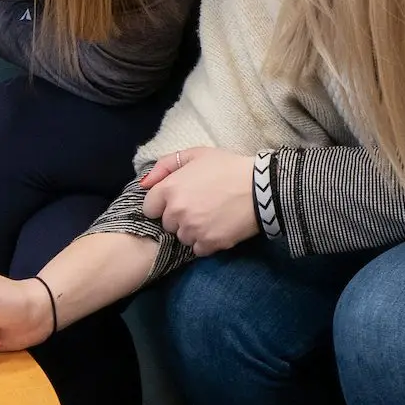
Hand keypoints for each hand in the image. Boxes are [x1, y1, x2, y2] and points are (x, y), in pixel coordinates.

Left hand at [140, 147, 257, 255]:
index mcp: (169, 189)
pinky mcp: (209, 243)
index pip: (149, 208)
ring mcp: (192, 229)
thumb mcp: (196, 154)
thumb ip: (165, 165)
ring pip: (182, 238)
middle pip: (166, 224)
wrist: (261, 186)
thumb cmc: (228, 166)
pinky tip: (217, 228)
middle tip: (199, 206)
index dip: (163, 204)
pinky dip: (205, 242)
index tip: (178, 200)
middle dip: (178, 217)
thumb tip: (144, 184)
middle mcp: (176, 211)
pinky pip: (197, 249)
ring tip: (210, 217)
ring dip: (192, 231)